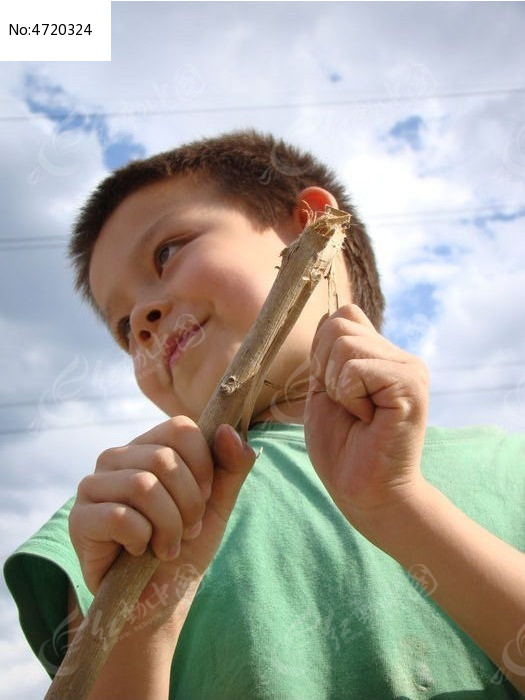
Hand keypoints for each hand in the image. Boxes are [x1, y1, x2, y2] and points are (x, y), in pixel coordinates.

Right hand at [69, 417, 254, 602]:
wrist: (158, 599)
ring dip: (169, 526)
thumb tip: (228, 429)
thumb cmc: (185, 546)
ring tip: (167, 545)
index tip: (206, 497)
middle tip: (187, 530)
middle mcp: (117, 458)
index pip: (180, 428)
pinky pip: (120, 517)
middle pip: (164, 459)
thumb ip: (231, 466)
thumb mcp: (218, 504)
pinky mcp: (80, 518)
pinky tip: (140, 552)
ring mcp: (93, 486)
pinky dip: (142, 540)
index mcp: (149, 446)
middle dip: (189, 504)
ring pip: (142, 486)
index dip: (203, 466)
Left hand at [304, 304, 428, 528]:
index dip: (322, 349)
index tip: (331, 388)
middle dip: (325, 368)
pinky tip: (367, 419)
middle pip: (339, 323)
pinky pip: (356, 369)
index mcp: (381, 354)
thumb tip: (329, 316)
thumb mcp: (325, 389)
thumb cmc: (342, 447)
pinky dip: (348, 396)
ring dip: (336, 385)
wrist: (365, 491)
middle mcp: (400, 355)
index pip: (342, 315)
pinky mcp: (410, 385)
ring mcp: (409, 368)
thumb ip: (328, 353)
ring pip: (344, 343)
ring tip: (358, 412)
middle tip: (346, 404)